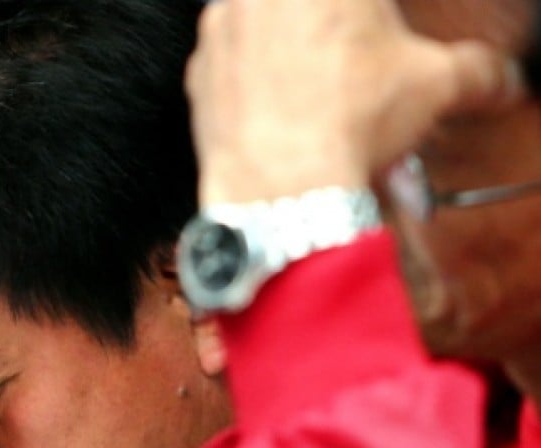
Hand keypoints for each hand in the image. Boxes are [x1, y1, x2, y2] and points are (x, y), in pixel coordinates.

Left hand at [187, 0, 524, 203]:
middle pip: (305, 9)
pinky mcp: (196, 72)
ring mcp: (222, 26)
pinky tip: (277, 114)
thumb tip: (495, 79)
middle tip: (348, 66)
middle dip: (327, 33)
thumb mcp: (436, 86)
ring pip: (261, 27)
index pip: (359, 3)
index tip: (372, 46)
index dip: (367, 22)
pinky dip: (249, 83)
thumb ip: (473, 70)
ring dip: (286, 51)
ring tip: (315, 94)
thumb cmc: (349, 123)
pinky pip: (227, 65)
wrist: (282, 186)